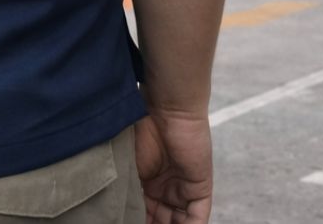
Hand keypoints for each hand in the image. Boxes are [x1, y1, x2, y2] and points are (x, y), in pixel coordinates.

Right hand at [135, 108, 212, 222]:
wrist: (164, 111)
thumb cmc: (139, 133)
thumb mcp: (127, 169)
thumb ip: (129, 194)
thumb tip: (122, 215)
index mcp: (146, 184)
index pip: (144, 214)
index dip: (137, 221)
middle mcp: (165, 188)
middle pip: (162, 221)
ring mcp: (183, 188)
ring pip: (179, 222)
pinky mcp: (200, 188)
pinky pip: (197, 217)